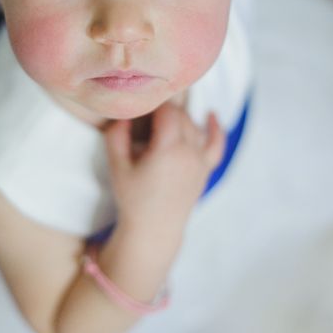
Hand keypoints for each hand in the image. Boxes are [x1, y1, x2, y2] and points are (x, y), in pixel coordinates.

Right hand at [104, 102, 224, 229]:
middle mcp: (190, 152)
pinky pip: (216, 144)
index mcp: (168, 149)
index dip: (153, 105)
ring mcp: (201, 161)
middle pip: (181, 116)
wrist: (154, 228)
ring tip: (158, 124)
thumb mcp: (117, 166)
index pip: (167, 111)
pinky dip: (215, 128)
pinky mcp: (205, 170)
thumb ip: (116, 136)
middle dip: (163, 111)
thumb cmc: (133, 198)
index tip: (138, 107)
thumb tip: (123, 115)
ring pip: (194, 127)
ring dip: (178, 119)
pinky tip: (211, 115)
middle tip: (143, 117)